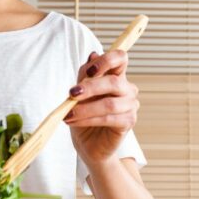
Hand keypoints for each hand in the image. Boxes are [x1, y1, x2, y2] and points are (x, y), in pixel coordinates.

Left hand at [64, 50, 139, 168]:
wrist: (88, 143)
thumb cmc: (85, 114)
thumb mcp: (80, 92)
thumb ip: (85, 75)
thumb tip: (92, 55)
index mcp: (117, 76)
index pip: (121, 58)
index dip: (107, 60)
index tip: (89, 71)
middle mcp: (127, 89)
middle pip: (113, 81)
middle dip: (90, 87)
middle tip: (71, 94)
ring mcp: (131, 106)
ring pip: (109, 103)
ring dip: (85, 108)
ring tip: (68, 114)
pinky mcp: (128, 122)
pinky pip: (108, 119)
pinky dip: (88, 119)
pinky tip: (74, 121)